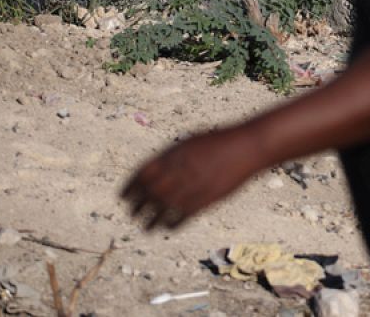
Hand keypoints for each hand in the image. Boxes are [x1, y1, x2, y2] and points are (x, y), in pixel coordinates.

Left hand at [122, 126, 267, 230]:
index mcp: (172, 155)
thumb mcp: (191, 142)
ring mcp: (190, 187)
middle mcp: (178, 172)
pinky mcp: (204, 201)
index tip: (123, 197)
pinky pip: (181, 218)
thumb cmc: (220, 141)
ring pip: (161, 210)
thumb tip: (154, 171)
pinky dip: (171, 224)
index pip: (141, 175)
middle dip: (136, 206)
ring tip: (145, 228)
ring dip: (149, 221)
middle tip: (131, 213)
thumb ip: (171, 157)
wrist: (247, 147)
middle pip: (148, 194)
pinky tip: (168, 227)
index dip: (129, 188)